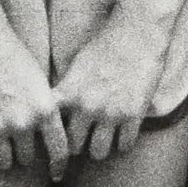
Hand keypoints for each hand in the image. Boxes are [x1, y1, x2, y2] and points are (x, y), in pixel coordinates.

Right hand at [0, 18, 69, 179]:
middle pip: (27, 160)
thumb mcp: (40, 83)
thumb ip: (47, 111)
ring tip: (3, 146)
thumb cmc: (14, 57)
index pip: (59, 152)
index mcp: (45, 110)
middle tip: (20, 143)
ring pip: (3, 162)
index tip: (56, 176)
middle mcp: (23, 122)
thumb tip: (53, 141)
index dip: (59, 167)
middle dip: (25, 153)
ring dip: (4, 156)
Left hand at [56, 4, 172, 162]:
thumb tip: (54, 113)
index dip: (51, 139)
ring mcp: (111, 112)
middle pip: (74, 147)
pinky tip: (122, 133)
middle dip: (79, 144)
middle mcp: (87, 106)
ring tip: (102, 139)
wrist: (137, 34)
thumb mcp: (76, 67)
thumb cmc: (105, 46)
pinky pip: (124, 146)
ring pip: (98, 153)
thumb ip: (66, 92)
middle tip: (84, 140)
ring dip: (100, 147)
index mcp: (69, 93)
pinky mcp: (134, 115)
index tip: (53, 144)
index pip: (51, 128)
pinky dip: (123, 142)